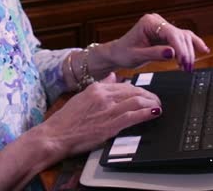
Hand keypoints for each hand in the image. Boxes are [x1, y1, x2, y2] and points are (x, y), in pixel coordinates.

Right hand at [37, 73, 161, 157]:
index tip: (146, 93)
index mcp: (96, 89)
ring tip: (158, 106)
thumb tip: (112, 76)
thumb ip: (100, 86)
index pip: (125, 85)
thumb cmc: (66, 121)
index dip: (139, 89)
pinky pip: (133, 116)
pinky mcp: (109, 125)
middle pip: (134, 91)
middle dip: (149, 95)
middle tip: (157, 100)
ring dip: (151, 103)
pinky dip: (146, 113)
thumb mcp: (82, 97)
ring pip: (136, 100)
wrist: (54, 135)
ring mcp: (107, 110)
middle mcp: (103, 96)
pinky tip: (154, 113)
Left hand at [96, 13, 208, 73]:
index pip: (170, 33)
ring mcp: (163, 26)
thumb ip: (154, 54)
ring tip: (189, 66)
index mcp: (149, 22)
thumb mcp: (137, 56)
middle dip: (185, 52)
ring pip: (183, 36)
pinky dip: (192, 44)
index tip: (184, 62)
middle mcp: (157, 21)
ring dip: (189, 51)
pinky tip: (203, 49)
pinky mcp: (166, 33)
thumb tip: (172, 53)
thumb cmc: (124, 53)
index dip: (180, 48)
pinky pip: (182, 38)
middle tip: (187, 68)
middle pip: (179, 35)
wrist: (118, 53)